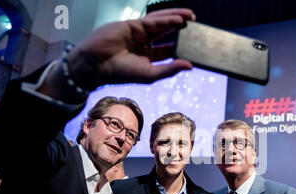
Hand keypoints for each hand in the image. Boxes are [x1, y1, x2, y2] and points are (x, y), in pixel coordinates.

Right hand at [39, 8, 194, 101]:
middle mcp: (145, 44)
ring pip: (162, 24)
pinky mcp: (133, 24)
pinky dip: (167, 19)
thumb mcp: (151, 74)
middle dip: (182, 31)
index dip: (182, 48)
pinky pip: (153, 20)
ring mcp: (139, 33)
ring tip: (192, 17)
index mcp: (148, 57)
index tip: (196, 47)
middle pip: (167, 34)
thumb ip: (170, 69)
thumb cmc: (120, 72)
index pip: (169, 51)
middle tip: (198, 28)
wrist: (97, 64)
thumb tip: (189, 66)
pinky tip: (180, 19)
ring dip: (177, 19)